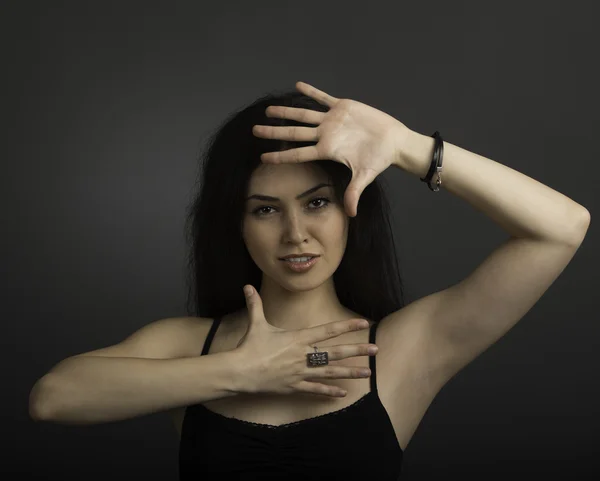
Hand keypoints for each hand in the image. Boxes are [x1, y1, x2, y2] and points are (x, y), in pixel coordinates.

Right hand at [233, 285, 377, 397]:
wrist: (240, 372)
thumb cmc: (249, 347)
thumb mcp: (256, 324)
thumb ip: (255, 304)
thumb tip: (247, 286)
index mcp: (298, 338)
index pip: (327, 330)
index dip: (346, 326)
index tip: (363, 323)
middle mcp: (303, 355)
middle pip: (335, 353)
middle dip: (357, 351)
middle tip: (376, 350)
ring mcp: (300, 372)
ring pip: (330, 373)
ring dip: (350, 372)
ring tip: (367, 373)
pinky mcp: (294, 386)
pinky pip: (314, 389)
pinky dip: (328, 391)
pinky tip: (342, 393)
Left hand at [252, 81, 411, 216]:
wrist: (393, 141)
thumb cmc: (378, 159)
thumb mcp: (364, 177)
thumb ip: (354, 193)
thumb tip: (351, 215)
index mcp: (327, 150)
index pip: (298, 153)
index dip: (280, 155)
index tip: (263, 157)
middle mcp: (325, 135)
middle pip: (294, 133)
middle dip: (274, 132)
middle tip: (255, 130)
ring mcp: (332, 121)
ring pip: (304, 115)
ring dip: (286, 111)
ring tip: (269, 109)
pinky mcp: (343, 107)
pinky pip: (323, 98)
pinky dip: (311, 92)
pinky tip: (297, 86)